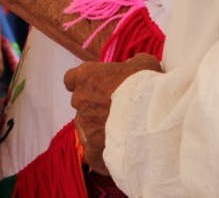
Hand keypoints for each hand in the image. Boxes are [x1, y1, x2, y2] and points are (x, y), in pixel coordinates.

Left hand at [63, 54, 162, 172]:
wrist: (147, 115)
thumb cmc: (143, 84)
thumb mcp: (143, 64)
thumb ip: (133, 64)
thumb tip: (134, 65)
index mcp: (86, 76)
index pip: (71, 79)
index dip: (82, 84)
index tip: (95, 87)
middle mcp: (80, 100)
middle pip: (81, 104)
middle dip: (94, 108)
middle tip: (116, 113)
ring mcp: (84, 125)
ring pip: (86, 128)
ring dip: (98, 130)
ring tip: (120, 135)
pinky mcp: (91, 149)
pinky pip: (92, 154)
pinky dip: (102, 155)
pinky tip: (118, 156)